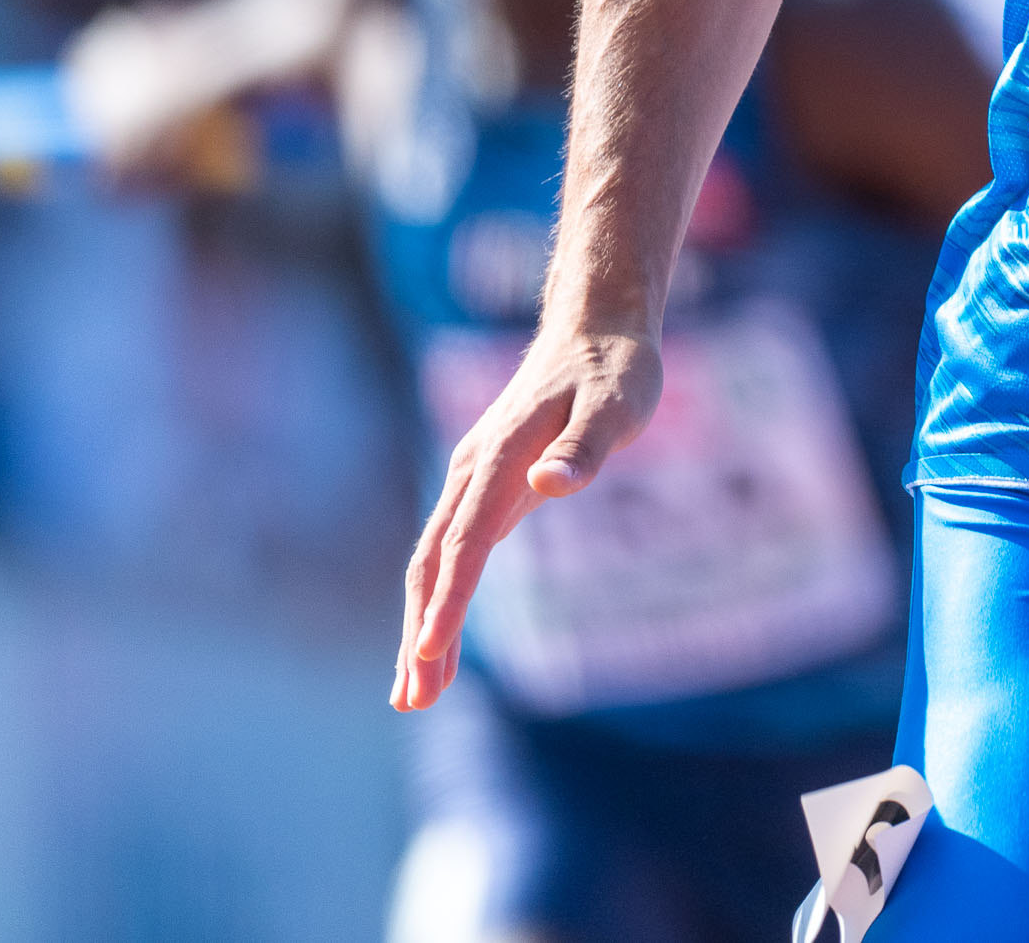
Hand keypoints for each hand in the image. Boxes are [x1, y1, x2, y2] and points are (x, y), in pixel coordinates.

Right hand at [393, 321, 660, 709]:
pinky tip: (439, 643)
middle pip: (433, 562)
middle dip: (420, 631)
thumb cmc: (615, 369)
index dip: (447, 602)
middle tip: (411, 700)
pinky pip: (453, 552)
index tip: (428, 654)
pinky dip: (440, 599)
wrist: (596, 328)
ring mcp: (473, 480)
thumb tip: (550, 484)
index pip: (465, 543)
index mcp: (498, 458)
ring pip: (434, 561)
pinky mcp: (486, 488)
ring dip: (422, 624)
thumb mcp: (617, 403)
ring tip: (414, 694)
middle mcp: (472, 472)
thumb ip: (585, 446)